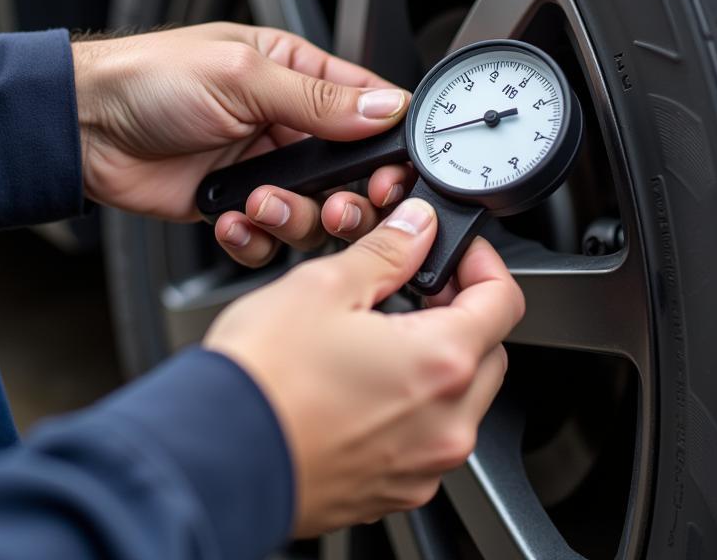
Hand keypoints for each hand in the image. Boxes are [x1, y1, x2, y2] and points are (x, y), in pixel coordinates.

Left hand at [71, 23, 410, 221]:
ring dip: (294, 217)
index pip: (369, 108)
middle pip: (351, 173)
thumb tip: (385, 108)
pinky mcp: (237, 206)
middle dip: (349, 196)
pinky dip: (254, 238)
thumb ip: (318, 100)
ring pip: (315, 213)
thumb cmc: (150, 78)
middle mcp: (290, 125)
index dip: (389, 143)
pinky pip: (268, 238)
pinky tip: (229, 217)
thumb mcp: (242, 77)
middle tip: (336, 204)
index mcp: (300, 75)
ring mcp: (265, 168)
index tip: (390, 173)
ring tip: (260, 203)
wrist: (82, 128)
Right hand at [204, 198, 524, 535]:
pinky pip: (428, 439)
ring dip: (439, 361)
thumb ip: (387, 251)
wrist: (212, 460)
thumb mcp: (324, 287)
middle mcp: (445, 424)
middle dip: (464, 312)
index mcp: (440, 364)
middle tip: (418, 289)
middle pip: (490, 352)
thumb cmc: (261, 381)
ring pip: (461, 398)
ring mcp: (421, 466)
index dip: (483, 264)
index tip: (456, 252)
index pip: (504, 300)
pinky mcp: (393, 491)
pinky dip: (413, 406)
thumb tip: (416, 226)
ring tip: (383, 334)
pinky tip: (365, 383)